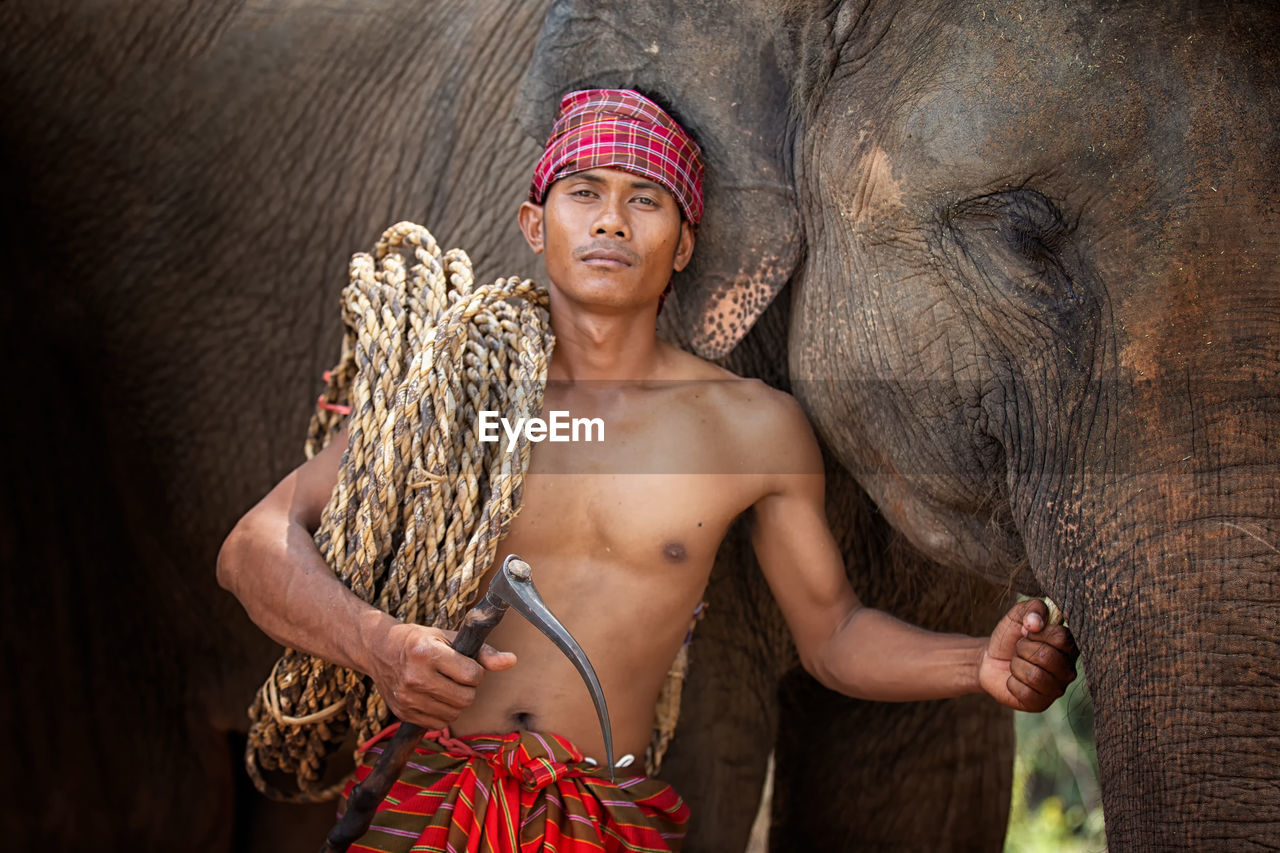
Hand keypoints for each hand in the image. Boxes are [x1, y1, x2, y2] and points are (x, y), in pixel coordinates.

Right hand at [367, 622, 516, 727]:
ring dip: (457, 702)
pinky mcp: (403, 714)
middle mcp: (414, 677)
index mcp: (426, 652)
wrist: (379, 650)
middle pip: (466, 698)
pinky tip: (434, 697)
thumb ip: (482, 652)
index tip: (466, 665)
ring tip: (445, 685)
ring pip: (454, 713)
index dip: (476, 671)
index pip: (471, 675)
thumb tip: (512, 661)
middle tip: (457, 677)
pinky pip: (439, 723)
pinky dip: (444, 713)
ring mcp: (407, 698)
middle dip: (469, 688)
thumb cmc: (419, 641)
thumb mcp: (449, 637)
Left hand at [978, 599, 1078, 711]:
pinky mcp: (1041, 704)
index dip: (1038, 633)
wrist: (990, 659)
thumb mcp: (1018, 615)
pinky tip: (1014, 679)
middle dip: (1023, 649)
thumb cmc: (1010, 636)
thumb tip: (1036, 623)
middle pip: (1047, 657)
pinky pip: (1026, 693)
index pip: (1061, 637)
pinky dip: (1012, 683)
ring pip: (1035, 676)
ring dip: (1016, 666)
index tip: (1028, 632)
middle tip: (1019, 649)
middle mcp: (1068, 669)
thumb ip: (1032, 609)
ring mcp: (1056, 688)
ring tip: (1016, 663)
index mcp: (1068, 646)